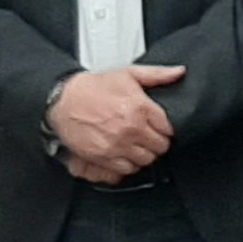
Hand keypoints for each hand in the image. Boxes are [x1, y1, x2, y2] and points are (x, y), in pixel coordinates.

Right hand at [49, 63, 181, 182]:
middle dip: (158, 142)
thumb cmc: (94, 87)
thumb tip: (179, 72)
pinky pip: (128, 169)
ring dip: (146, 154)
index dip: (167, 129)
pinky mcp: (104, 157)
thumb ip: (157, 74)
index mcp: (139, 107)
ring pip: (147, 160)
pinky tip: (126, 154)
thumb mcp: (128, 74)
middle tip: (151, 137)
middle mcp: (131, 128)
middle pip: (160, 146)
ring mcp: (118, 145)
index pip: (168, 128)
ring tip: (139, 145)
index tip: (162, 128)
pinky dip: (130, 164)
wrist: (64, 100)